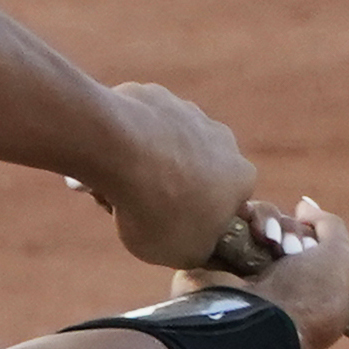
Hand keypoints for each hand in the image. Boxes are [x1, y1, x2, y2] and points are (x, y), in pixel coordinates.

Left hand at [66, 83, 257, 271]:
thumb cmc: (157, 209)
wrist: (122, 152)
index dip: (197, 218)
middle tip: (138, 208)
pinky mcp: (156, 95)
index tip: (169, 227)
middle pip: (196, 172)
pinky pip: (140, 125)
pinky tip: (107, 158)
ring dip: (146, 165)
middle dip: (171, 188)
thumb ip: (199, 246)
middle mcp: (224, 140)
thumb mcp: (183, 252)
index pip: (224, 204)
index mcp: (241, 178)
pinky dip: (126, 140)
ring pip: (166, 146)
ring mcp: (189, 112)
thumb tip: (199, 242)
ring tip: (115, 186)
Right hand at [184, 198, 348, 348]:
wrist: (254, 325)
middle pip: (284, 228)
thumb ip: (332, 227)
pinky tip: (250, 232)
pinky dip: (242, 217)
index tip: (313, 246)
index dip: (313, 235)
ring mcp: (242, 270)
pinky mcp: (213, 258)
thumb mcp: (341, 262)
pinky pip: (229, 220)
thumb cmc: (305, 298)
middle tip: (288, 249)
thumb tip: (305, 206)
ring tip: (268, 240)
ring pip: (258, 220)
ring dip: (269, 222)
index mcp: (307, 290)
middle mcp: (274, 281)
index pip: (310, 242)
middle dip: (291, 230)